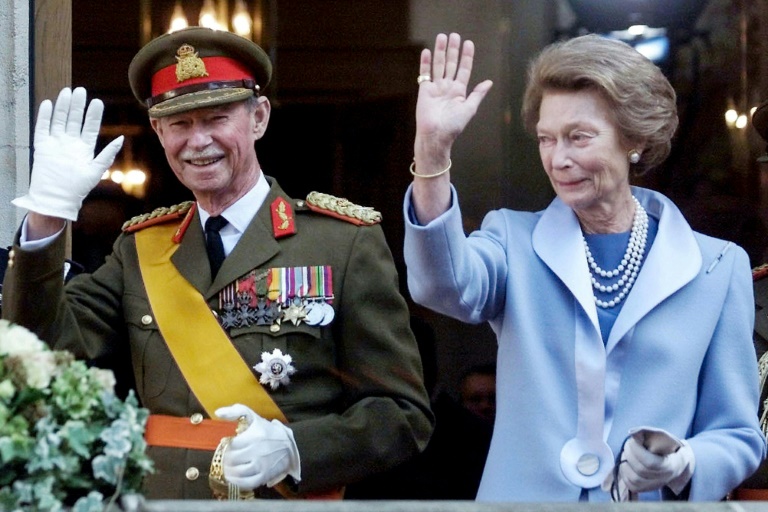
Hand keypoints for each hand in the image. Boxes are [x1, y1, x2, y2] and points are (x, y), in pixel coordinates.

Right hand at [12, 87, 123, 220]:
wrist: (57, 198)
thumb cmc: (78, 188)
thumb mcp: (96, 170)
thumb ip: (107, 154)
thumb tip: (121, 139)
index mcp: (84, 147)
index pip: (90, 126)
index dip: (93, 114)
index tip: (97, 101)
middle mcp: (70, 142)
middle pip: (74, 119)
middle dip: (78, 105)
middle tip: (81, 90)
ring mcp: (56, 142)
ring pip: (60, 119)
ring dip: (63, 106)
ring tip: (67, 92)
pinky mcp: (42, 145)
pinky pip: (43, 127)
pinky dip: (45, 116)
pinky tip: (48, 104)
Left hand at [215, 403, 300, 488]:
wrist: (288, 445)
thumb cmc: (267, 431)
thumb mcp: (253, 417)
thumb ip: (236, 411)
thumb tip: (217, 412)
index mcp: (255, 436)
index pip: (231, 445)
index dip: (225, 446)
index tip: (225, 445)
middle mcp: (258, 451)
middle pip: (233, 459)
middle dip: (224, 460)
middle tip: (223, 458)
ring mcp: (262, 465)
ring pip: (239, 472)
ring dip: (228, 472)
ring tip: (226, 468)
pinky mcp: (265, 476)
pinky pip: (247, 482)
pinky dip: (237, 482)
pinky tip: (233, 478)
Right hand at [415, 33, 492, 155]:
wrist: (436, 136)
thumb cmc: (453, 126)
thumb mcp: (469, 109)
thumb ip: (477, 94)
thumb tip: (489, 82)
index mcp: (459, 91)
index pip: (464, 69)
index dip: (466, 56)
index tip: (468, 43)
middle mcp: (447, 87)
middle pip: (451, 64)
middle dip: (453, 50)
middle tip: (454, 35)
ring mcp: (436, 88)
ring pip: (439, 65)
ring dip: (440, 52)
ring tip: (442, 37)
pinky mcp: (424, 91)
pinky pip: (425, 74)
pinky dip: (425, 63)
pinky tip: (427, 52)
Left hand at [611, 433, 694, 496]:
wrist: (674, 460)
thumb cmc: (666, 444)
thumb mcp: (659, 434)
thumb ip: (645, 430)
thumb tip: (631, 433)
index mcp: (670, 464)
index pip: (651, 463)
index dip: (637, 450)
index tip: (632, 439)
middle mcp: (664, 479)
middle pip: (641, 470)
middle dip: (629, 454)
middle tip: (628, 444)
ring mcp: (655, 486)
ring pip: (634, 480)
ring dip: (625, 464)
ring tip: (627, 453)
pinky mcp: (646, 489)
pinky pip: (631, 486)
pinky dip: (624, 473)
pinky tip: (626, 463)